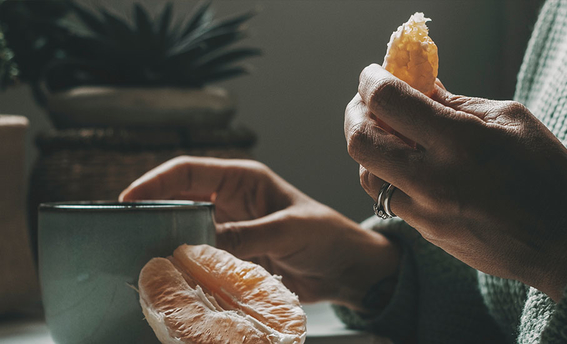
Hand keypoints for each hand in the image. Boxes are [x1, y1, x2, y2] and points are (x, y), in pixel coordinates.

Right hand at [119, 156, 399, 310]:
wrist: (346, 270)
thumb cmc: (326, 236)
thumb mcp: (288, 229)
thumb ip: (245, 235)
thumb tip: (197, 246)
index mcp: (243, 179)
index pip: (189, 171)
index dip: (156, 181)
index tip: (129, 198)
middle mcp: (230, 200)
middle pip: (179, 200)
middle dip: (153, 212)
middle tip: (126, 231)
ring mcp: (230, 229)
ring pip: (185, 230)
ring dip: (166, 241)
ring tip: (141, 255)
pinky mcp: (233, 254)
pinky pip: (200, 256)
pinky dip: (185, 264)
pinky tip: (171, 276)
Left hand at [345, 64, 566, 300]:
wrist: (563, 242)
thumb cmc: (546, 175)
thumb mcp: (509, 121)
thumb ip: (456, 103)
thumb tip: (419, 86)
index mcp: (460, 142)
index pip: (390, 102)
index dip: (372, 81)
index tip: (373, 75)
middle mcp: (434, 180)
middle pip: (360, 142)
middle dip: (355, 114)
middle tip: (366, 103)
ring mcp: (426, 212)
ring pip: (366, 175)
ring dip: (368, 148)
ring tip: (387, 135)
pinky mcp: (426, 233)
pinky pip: (388, 199)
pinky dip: (386, 175)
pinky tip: (406, 165)